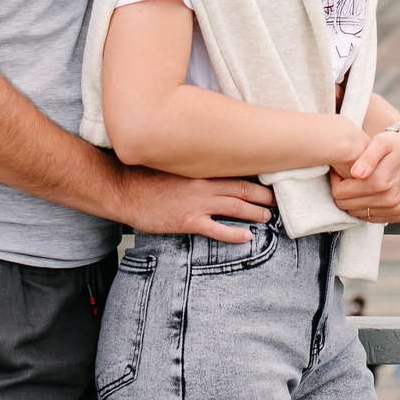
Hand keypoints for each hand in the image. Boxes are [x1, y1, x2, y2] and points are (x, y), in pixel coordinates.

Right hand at [114, 166, 273, 242]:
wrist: (124, 190)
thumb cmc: (144, 177)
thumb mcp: (171, 163)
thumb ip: (191, 163)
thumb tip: (207, 163)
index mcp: (199, 168)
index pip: (235, 170)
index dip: (254, 176)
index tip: (267, 178)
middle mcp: (202, 183)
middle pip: (242, 188)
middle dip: (262, 195)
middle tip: (276, 199)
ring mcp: (196, 203)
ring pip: (235, 207)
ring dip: (255, 213)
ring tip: (267, 217)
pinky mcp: (187, 221)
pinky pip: (217, 230)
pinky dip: (235, 234)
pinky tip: (246, 237)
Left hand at [330, 122, 399, 224]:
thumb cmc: (396, 144)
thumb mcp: (381, 142)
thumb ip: (367, 157)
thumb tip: (356, 173)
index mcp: (382, 183)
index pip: (340, 193)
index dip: (336, 180)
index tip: (341, 170)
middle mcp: (390, 201)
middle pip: (346, 205)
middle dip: (343, 191)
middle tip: (349, 176)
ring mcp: (395, 210)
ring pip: (356, 214)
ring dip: (353, 200)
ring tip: (359, 183)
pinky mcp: (399, 215)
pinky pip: (369, 218)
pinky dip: (365, 207)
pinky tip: (369, 192)